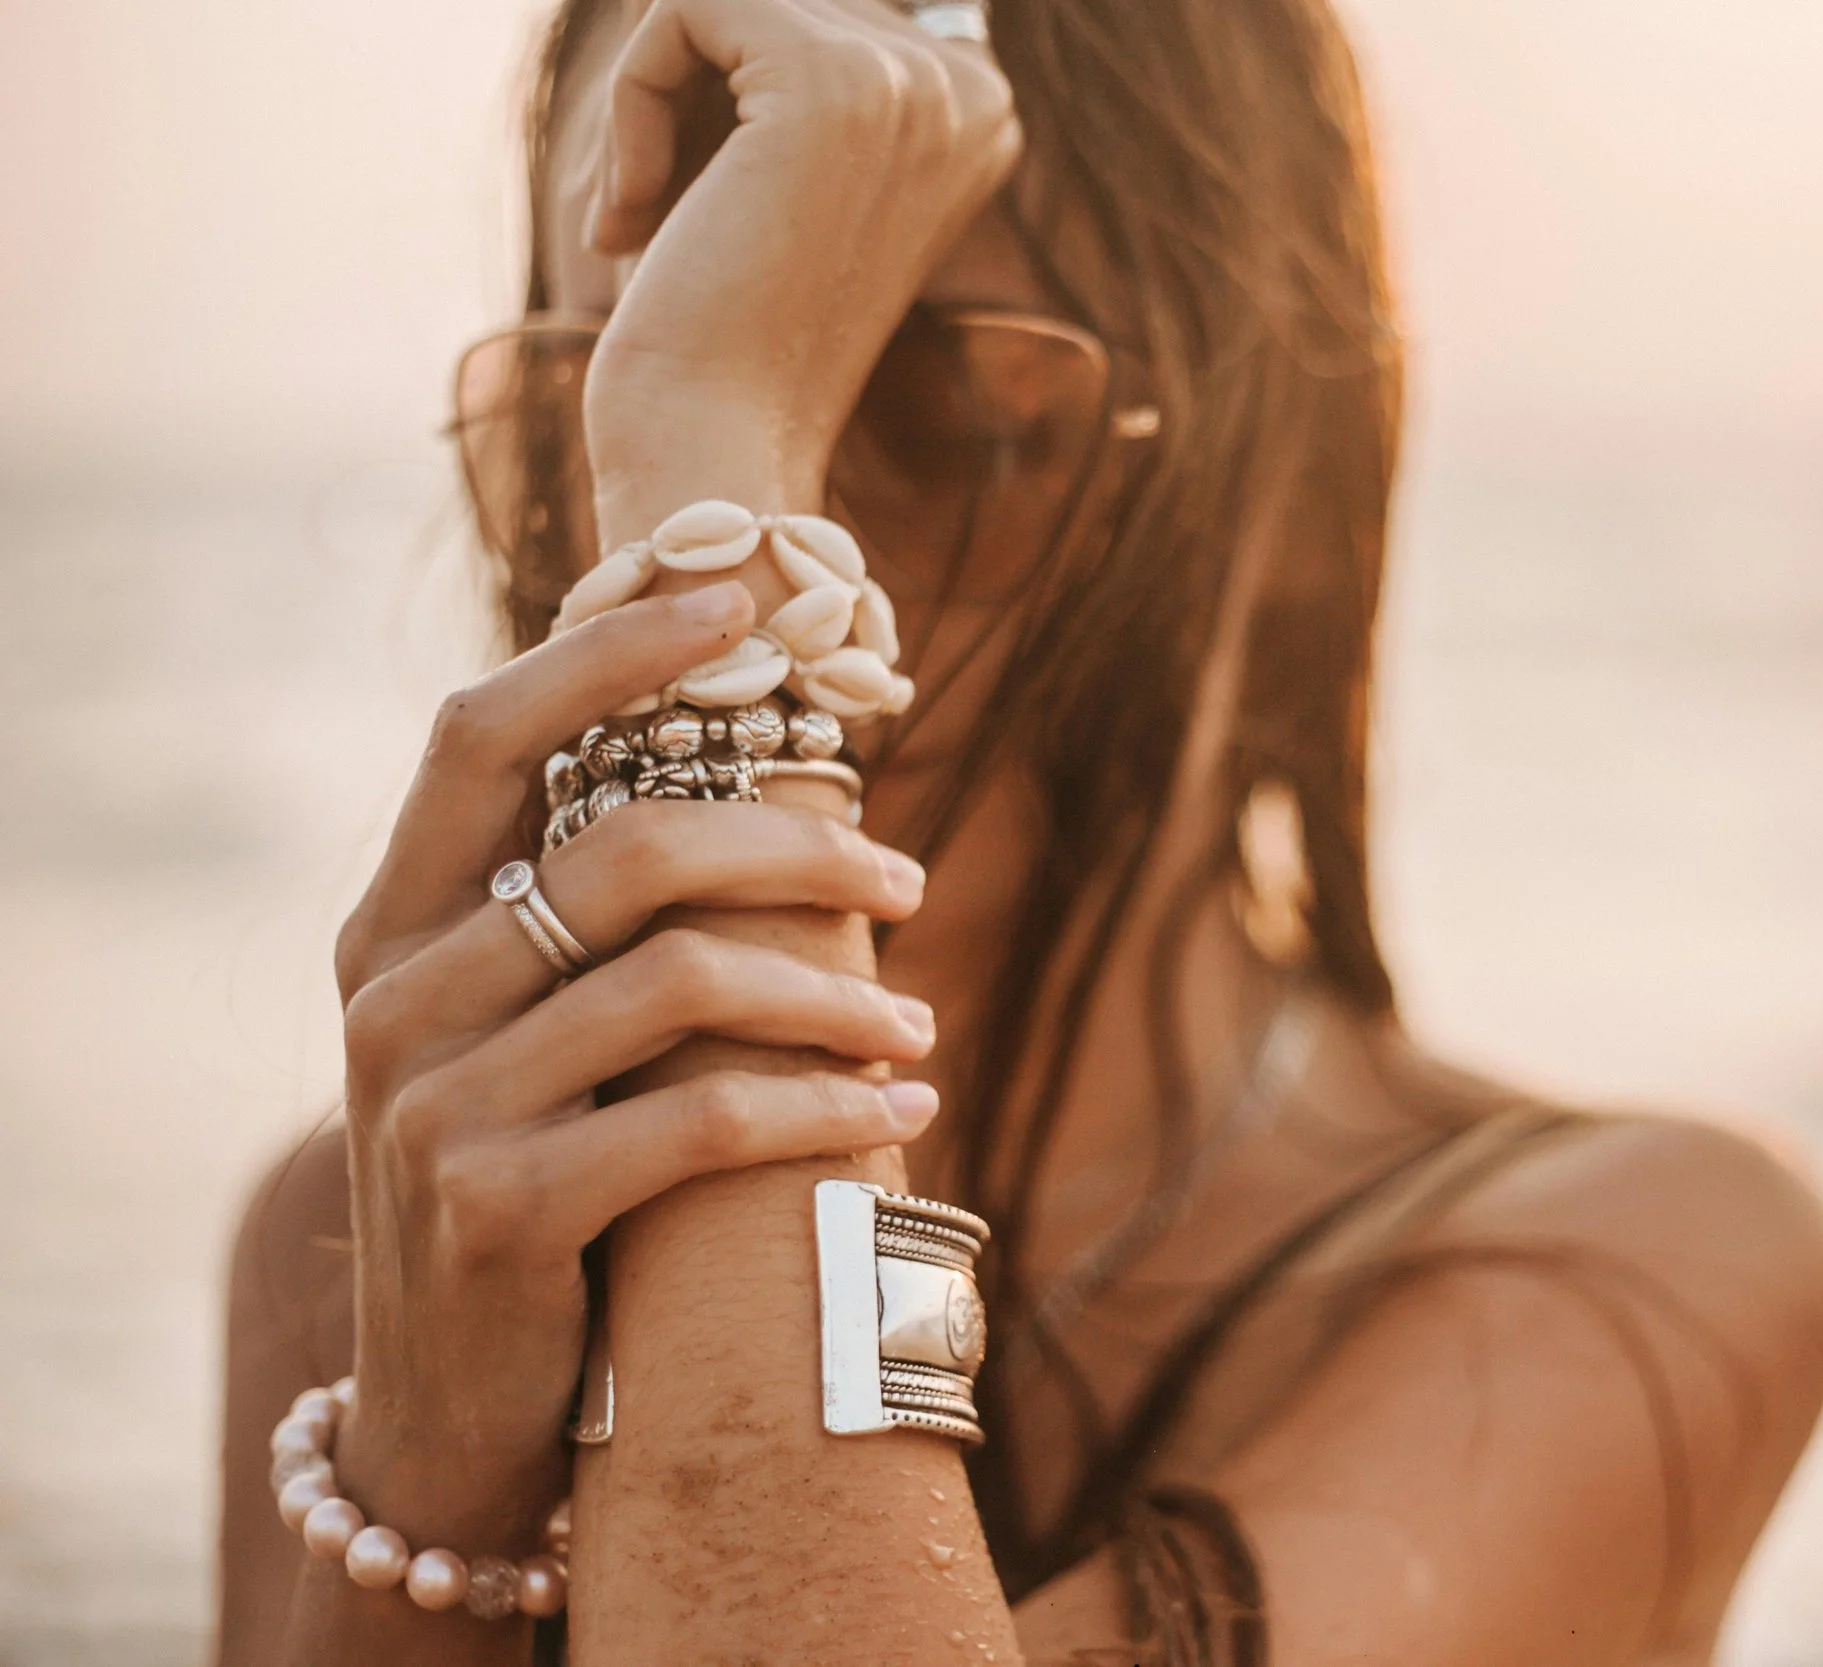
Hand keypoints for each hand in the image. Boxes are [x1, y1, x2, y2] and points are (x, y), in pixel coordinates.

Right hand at [327, 584, 936, 1548]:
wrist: (454, 1406)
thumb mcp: (521, 1033)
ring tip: (916, 1022)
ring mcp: (433, 1105)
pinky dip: (822, 1106)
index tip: (738, 597)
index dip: (608, 653)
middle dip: (795, 847)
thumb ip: (578, 918)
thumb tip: (743, 783)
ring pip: (682, 981)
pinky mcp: (499, 1210)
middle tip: (905, 876)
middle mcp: (392, 994)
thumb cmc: (529, 1176)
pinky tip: (901, 1110)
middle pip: (625, 847)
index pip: (479, 733)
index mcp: (393, 922)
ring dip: (834, 993)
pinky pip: (700, 1119)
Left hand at [579, 0, 1020, 535]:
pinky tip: (634, 211)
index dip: (731, 97)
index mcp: (981, 109)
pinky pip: (679, 11)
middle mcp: (969, 86)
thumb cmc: (731, 327)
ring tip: (642, 215)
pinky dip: (626, 106)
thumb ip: (785, 68)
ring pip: (720, 3)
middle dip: (688, 93)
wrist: (722, 442)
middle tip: (664, 218)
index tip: (713, 210)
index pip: (815, 11)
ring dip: (652, 104)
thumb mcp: (784, 171)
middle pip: (771, 0)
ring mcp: (912, 79)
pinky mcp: (828, 78)